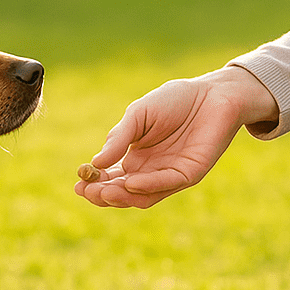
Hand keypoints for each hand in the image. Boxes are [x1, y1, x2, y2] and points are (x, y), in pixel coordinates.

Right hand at [75, 66, 278, 208]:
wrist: (211, 93)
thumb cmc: (174, 100)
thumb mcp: (138, 115)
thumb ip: (119, 137)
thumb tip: (95, 162)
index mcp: (135, 158)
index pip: (111, 178)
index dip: (94, 183)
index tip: (78, 183)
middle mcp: (151, 171)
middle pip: (123, 192)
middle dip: (102, 194)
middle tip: (85, 191)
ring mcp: (170, 175)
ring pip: (142, 195)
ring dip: (122, 196)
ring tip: (103, 191)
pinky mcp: (190, 173)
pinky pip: (167, 184)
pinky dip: (148, 185)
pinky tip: (131, 182)